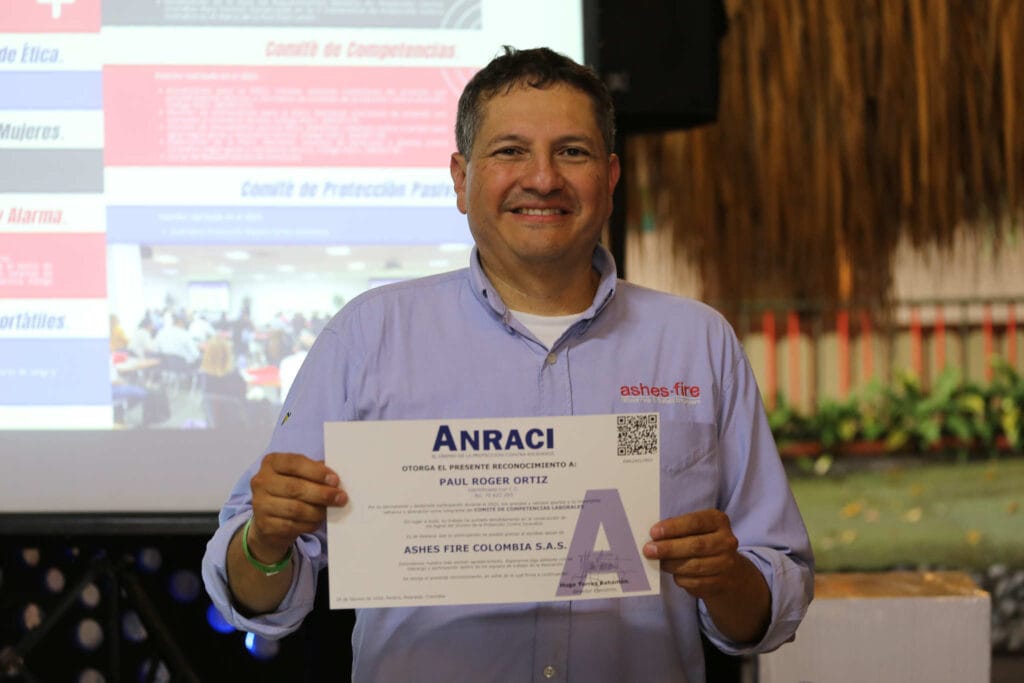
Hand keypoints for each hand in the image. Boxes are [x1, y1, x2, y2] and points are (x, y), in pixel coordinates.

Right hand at [247, 451, 346, 563]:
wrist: (269, 519)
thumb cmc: (289, 491)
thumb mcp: (299, 475)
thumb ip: (314, 472)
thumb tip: (335, 478)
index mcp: (271, 462)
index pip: (294, 463)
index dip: (316, 472)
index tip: (335, 480)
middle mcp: (261, 481)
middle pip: (295, 487)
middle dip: (322, 493)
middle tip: (341, 498)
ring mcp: (259, 504)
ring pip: (295, 509)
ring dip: (317, 511)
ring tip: (329, 511)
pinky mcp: (263, 524)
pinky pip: (292, 526)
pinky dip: (309, 524)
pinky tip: (317, 521)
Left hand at [643, 509, 770, 642]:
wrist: (728, 570)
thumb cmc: (702, 542)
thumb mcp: (695, 529)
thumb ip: (679, 529)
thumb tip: (653, 536)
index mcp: (718, 521)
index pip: (695, 522)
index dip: (673, 527)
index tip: (654, 532)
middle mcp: (726, 541)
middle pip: (695, 545)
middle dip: (669, 548)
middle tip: (649, 550)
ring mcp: (726, 563)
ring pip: (694, 566)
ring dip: (672, 565)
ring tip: (658, 563)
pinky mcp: (721, 582)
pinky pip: (696, 582)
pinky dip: (681, 578)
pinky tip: (673, 573)